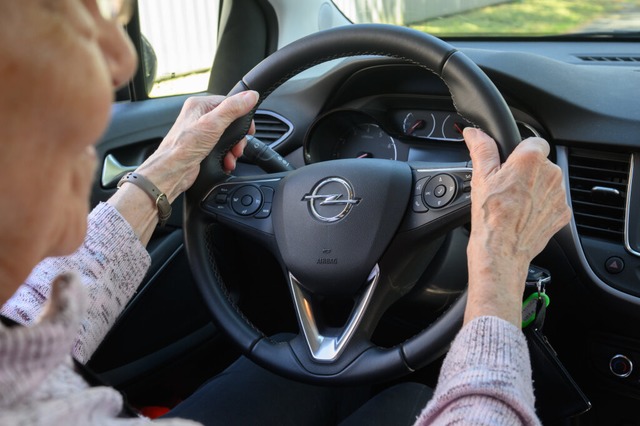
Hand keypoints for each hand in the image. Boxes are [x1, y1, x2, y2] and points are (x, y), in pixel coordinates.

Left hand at [135, 91, 258, 202]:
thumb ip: (232, 109)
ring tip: (232, 156)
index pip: (229, 103)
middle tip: (238, 146)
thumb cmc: (183, 148)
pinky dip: (227, 156)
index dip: (241, 116)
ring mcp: (201, 133)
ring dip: (233, 149)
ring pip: (227, 137)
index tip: (248, 128)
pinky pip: (222, 148)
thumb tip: (250, 96)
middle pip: (230, 122)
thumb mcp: (212, 125)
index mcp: (199, 105)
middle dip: (237, 137)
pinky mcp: (203, 147)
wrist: (171, 172)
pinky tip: (226, 162)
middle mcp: (199, 117)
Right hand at [462, 128, 571, 325]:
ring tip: (514, 204)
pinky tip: (523, 215)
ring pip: (547, 183)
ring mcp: (559, 195)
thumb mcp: (481, 177)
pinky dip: (540, 207)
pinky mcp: (562, 213)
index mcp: (531, 159)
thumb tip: (475, 133)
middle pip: (540, 163)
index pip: (534, 142)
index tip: (509, 164)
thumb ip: (481, 149)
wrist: (501, 251)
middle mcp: (551, 174)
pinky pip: (552, 203)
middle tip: (506, 188)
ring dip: (534, 189)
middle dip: (526, 172)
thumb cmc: (490, 216)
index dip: (520, 152)